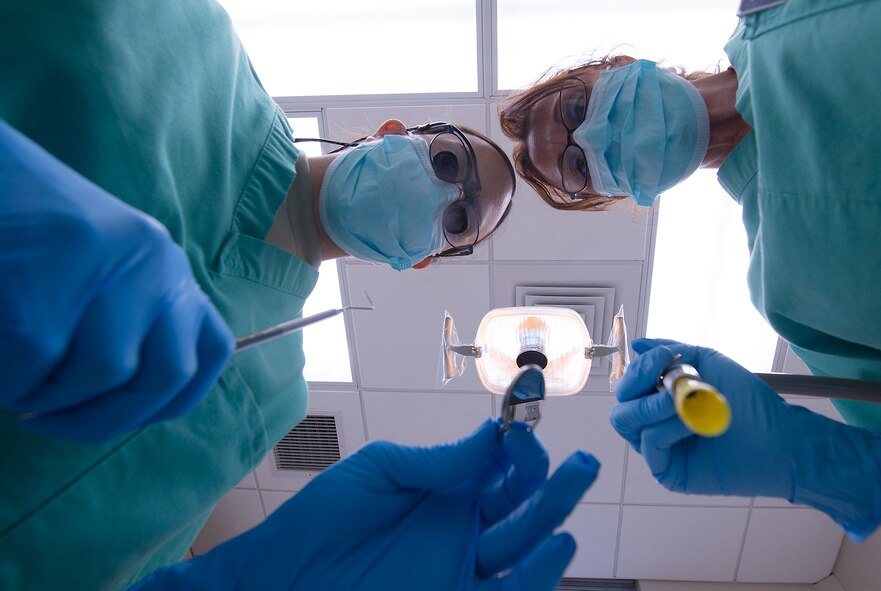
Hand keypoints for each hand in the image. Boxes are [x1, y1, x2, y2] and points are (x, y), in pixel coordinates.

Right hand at [0, 120, 233, 442]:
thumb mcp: (92, 269)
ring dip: (42, 398)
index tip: (117, 413)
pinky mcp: (46, 284)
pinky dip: (3, 383)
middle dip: (104, 418)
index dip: (167, 400)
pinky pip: (31, 372)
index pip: (210, 350)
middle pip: (167, 375)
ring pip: (100, 377)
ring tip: (7, 375)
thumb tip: (117, 402)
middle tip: (45, 421)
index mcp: (163, 263)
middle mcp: (153, 262)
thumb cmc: (17, 227)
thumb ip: (120, 322)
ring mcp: (106, 267)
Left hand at [133, 418, 600, 589]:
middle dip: (550, 480)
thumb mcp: (379, 471)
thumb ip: (437, 461)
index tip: (522, 431)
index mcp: (445, 490)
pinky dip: (534, 573)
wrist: (282, 578)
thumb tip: (490, 434)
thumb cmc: (321, 520)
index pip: (498, 467)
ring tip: (574, 487)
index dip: (517, 448)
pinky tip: (555, 544)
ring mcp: (461, 567)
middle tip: (579, 460)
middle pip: (520, 504)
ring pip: (521, 544)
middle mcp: (461, 528)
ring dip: (552, 517)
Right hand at [610, 338, 880, 539]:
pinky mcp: (667, 471)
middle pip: (619, 404)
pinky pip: (648, 444)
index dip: (637, 369)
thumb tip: (636, 345)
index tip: (666, 357)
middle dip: (638, 386)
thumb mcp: (707, 363)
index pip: (627, 384)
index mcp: (659, 399)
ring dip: (653, 407)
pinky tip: (692, 425)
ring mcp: (658, 448)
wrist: (780, 437)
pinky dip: (667, 429)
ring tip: (685, 405)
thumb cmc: (749, 403)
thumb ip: (669, 351)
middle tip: (671, 384)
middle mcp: (654, 423)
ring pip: (626, 422)